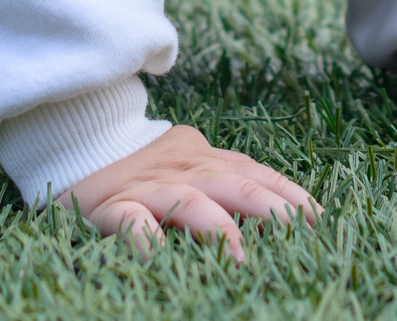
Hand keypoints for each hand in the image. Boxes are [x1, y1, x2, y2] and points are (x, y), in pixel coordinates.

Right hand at [61, 124, 316, 260]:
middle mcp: (183, 169)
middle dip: (270, 207)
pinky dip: (146, 238)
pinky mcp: (112, 206)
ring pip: (189, 201)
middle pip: (234, 184)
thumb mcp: (190, 164)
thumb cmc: (144, 166)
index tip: (319, 218)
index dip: (289, 195)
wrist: (77, 139)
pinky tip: (158, 255)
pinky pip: (131, 222)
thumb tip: (281, 214)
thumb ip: (226, 182)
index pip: (257, 174)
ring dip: (217, 228)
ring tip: (239, 256)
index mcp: (206, 159)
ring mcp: (148, 187)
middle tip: (298, 233)